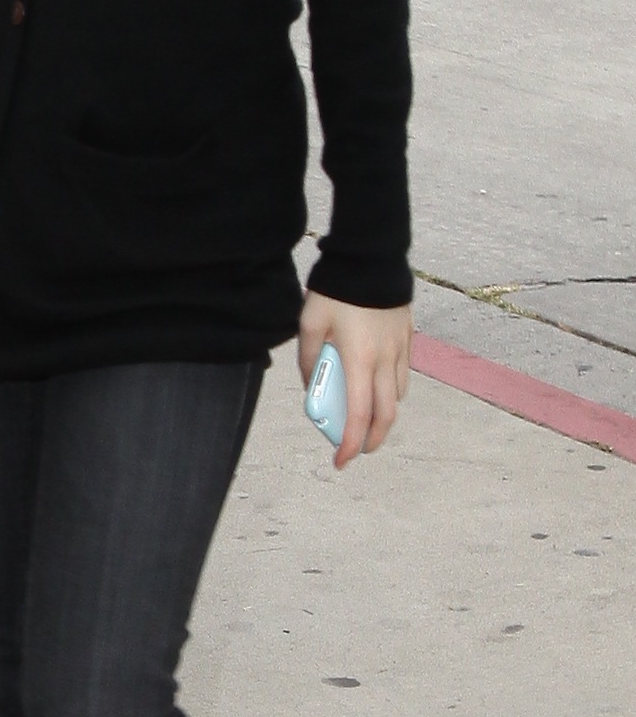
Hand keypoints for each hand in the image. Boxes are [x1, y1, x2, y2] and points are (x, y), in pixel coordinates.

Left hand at [298, 290, 411, 470]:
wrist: (370, 257)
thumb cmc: (336, 290)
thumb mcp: (310, 323)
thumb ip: (310, 358)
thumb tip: (313, 383)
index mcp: (360, 360)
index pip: (359, 415)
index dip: (350, 443)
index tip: (341, 460)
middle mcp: (385, 360)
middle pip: (386, 415)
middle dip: (373, 440)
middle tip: (357, 449)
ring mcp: (400, 349)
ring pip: (396, 396)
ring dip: (382, 414)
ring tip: (365, 418)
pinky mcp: (407, 337)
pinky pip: (402, 374)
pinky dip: (390, 390)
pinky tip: (376, 386)